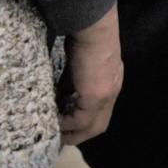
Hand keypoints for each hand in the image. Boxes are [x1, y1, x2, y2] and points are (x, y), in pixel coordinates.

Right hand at [58, 6, 123, 146]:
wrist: (94, 28)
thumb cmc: (86, 37)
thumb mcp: (80, 64)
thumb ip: (74, 81)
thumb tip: (61, 94)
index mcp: (111, 83)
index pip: (101, 111)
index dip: (85, 122)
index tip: (67, 126)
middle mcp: (112, 92)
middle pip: (99, 125)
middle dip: (80, 135)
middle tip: (60, 138)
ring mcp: (106, 96)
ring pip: (92, 127)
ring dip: (73, 133)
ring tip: (56, 135)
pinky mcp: (95, 97)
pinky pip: (81, 120)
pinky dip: (68, 125)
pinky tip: (55, 123)